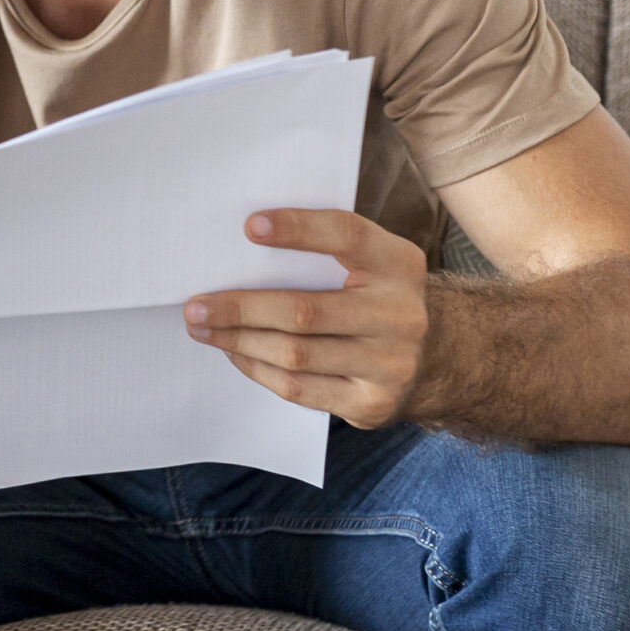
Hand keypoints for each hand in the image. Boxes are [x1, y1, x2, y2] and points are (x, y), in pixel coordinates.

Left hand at [183, 209, 430, 428]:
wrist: (434, 358)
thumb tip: (240, 249)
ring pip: (296, 354)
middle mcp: (400, 314)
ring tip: (202, 329)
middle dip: (240, 308)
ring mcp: (390, 364)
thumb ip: (324, 252)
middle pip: (305, 311)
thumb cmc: (375, 296)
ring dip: (239, 341)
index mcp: (397, 264)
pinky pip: (299, 388)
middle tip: (195, 306)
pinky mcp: (372, 403)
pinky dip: (257, 368)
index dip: (299, 229)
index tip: (249, 226)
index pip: (347, 236)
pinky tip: (234, 352)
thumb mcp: (370, 263)